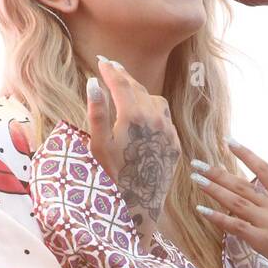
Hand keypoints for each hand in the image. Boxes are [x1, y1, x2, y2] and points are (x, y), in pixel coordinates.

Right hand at [87, 58, 183, 247]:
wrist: (140, 206)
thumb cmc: (112, 178)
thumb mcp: (98, 145)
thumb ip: (97, 112)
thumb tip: (93, 83)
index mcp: (133, 116)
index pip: (121, 83)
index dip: (110, 70)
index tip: (102, 61)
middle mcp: (155, 119)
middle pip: (138, 88)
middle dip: (124, 76)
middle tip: (112, 67)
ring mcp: (168, 132)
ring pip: (155, 100)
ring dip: (140, 92)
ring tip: (126, 89)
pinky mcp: (174, 145)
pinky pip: (164, 119)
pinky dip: (152, 110)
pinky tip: (143, 114)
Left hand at [193, 138, 267, 267]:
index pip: (265, 169)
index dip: (246, 154)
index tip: (228, 141)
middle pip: (243, 185)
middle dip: (218, 173)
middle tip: (196, 163)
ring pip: (236, 202)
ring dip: (214, 190)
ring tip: (196, 179)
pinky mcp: (261, 240)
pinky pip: (235, 226)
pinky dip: (218, 218)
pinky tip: (202, 210)